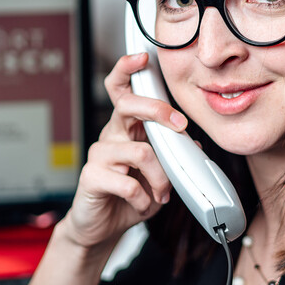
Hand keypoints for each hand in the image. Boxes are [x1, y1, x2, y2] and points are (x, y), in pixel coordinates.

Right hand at [60, 52, 185, 248]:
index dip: (127, 69)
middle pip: (127, 105)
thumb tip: (192, 142)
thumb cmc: (128, 195)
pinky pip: (128, 182)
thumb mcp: (158, 173)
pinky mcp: (91, 177)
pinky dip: (144, 197)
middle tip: (179, 126)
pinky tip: (143, 204)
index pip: (121, 89)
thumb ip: (173, 155)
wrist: (102, 227)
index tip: (142, 57)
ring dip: (160, 176)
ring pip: (141, 152)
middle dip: (157, 110)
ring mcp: (99, 155)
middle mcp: (111, 135)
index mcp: (126, 127)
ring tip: (162, 192)